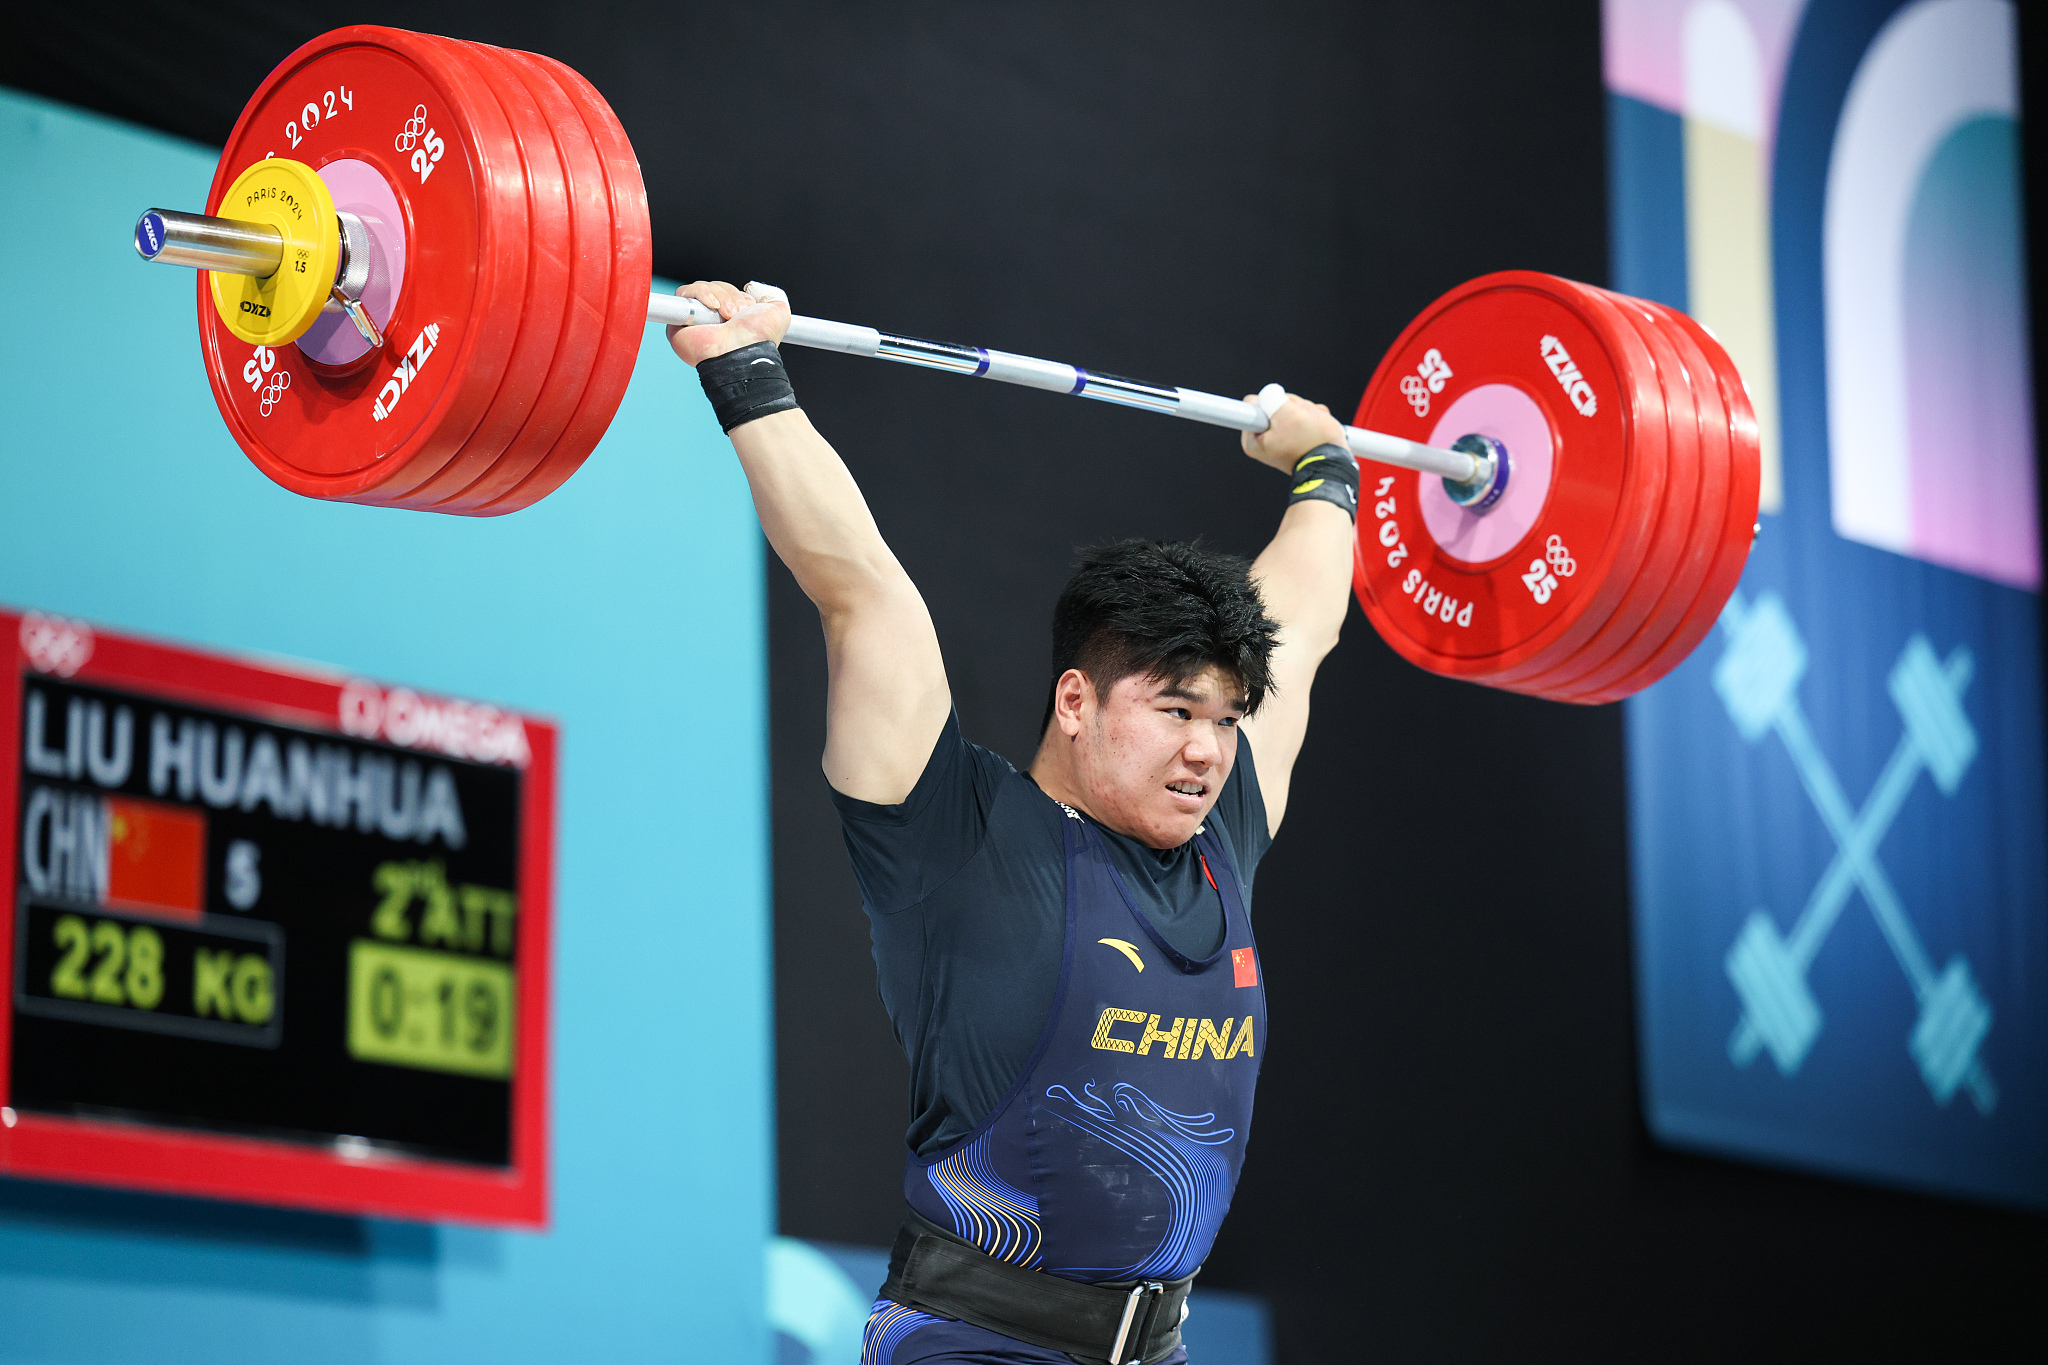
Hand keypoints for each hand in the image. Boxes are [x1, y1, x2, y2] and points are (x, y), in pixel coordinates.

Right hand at [667, 280, 791, 365]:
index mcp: (730, 319)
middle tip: (736, 313)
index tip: (747, 306)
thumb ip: (772, 296)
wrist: (743, 352)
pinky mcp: (678, 322)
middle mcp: (711, 320)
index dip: (735, 293)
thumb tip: (753, 288)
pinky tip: (713, 307)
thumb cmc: (760, 338)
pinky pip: (684, 293)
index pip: (726, 291)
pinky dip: (701, 294)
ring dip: (718, 296)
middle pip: (714, 287)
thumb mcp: (778, 313)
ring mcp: (693, 321)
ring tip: (728, 314)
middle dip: (729, 295)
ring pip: (701, 288)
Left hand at [1239, 392, 1346, 474]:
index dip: (1273, 402)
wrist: (1336, 463)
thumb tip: (1267, 394)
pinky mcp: (1294, 438)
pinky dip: (1312, 417)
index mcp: (1253, 440)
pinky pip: (1301, 417)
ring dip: (1305, 411)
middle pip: (1273, 405)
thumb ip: (1270, 398)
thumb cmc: (1312, 443)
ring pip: (1290, 409)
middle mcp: (1263, 441)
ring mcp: (1279, 440)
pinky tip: (1319, 426)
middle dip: (1292, 407)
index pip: (1255, 404)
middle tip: (1304, 420)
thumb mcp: (1287, 414)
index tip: (1283, 414)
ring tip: (1314, 425)